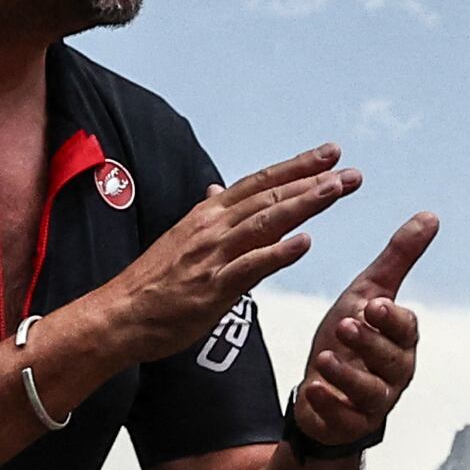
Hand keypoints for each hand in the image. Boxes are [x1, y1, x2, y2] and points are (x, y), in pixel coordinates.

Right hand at [86, 145, 359, 366]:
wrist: (118, 316)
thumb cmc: (152, 282)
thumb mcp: (180, 237)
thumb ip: (207, 214)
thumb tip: (218, 188)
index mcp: (208, 214)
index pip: (260, 182)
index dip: (297, 166)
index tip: (331, 153)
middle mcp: (213, 227)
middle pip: (270, 196)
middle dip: (313, 181)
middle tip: (351, 171)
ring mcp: (212, 256)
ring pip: (265, 222)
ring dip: (303, 204)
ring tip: (336, 189)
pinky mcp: (211, 289)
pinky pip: (249, 267)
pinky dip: (277, 253)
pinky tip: (303, 243)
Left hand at [291, 211, 439, 451]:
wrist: (321, 388)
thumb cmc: (350, 338)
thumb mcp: (367, 294)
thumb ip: (398, 258)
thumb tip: (431, 216)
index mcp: (400, 340)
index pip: (406, 329)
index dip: (392, 319)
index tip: (374, 306)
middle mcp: (394, 372)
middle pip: (392, 361)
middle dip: (370, 343)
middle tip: (346, 324)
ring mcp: (373, 401)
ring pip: (370, 392)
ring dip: (348, 375)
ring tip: (325, 357)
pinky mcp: (349, 424)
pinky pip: (343, 419)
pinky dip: (328, 405)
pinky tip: (312, 390)